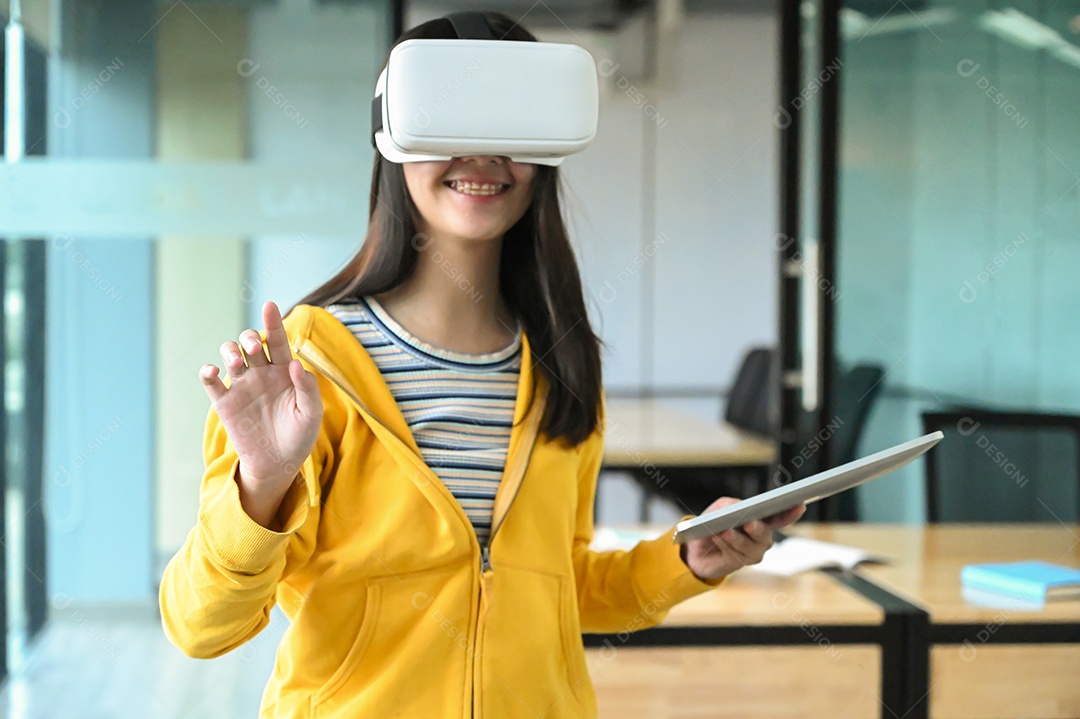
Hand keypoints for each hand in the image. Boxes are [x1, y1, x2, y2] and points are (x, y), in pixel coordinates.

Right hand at [200, 301, 322, 527]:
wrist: (278, 463)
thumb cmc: (299, 436)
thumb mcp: (311, 414)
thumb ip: (308, 388)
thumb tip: (297, 364)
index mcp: (285, 371)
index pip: (278, 341)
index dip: (273, 322)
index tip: (269, 304)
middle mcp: (262, 373)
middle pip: (251, 342)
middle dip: (250, 338)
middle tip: (255, 348)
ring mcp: (242, 386)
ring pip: (230, 355)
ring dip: (230, 351)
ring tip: (237, 361)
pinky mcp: (225, 403)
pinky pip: (211, 382)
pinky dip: (207, 372)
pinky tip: (212, 371)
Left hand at [680, 498, 805, 581]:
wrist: (697, 547)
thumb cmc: (713, 522)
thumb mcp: (720, 507)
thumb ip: (731, 504)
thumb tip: (739, 508)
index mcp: (762, 521)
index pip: (781, 518)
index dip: (791, 513)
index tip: (799, 506)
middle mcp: (762, 538)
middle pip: (764, 533)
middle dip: (756, 528)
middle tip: (749, 523)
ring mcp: (753, 553)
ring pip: (748, 545)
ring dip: (734, 537)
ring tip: (724, 531)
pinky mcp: (740, 563)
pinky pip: (734, 554)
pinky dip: (724, 544)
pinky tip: (716, 538)